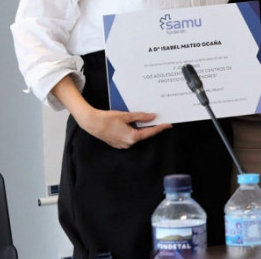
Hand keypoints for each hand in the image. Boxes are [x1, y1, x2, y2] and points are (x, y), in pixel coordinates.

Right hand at [51, 75, 170, 148]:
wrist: (92, 123)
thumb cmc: (107, 119)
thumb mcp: (126, 116)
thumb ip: (141, 117)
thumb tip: (152, 117)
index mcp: (132, 137)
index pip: (150, 132)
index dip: (160, 128)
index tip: (168, 125)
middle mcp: (128, 143)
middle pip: (144, 135)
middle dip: (152, 128)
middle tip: (161, 121)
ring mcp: (123, 144)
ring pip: (137, 136)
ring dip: (143, 129)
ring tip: (150, 121)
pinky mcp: (118, 143)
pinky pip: (130, 137)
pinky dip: (135, 131)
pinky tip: (137, 124)